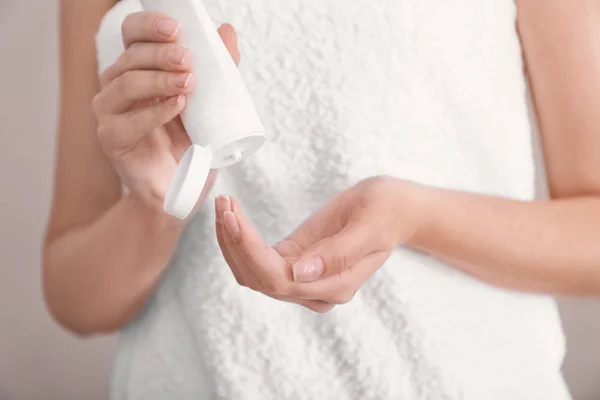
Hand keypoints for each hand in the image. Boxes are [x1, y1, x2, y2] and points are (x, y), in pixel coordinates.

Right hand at [93, 11, 239, 213]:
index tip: (177, 28)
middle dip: (162, 53)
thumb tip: (227, 31)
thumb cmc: (191, 143)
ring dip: (160, 80)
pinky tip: (177, 106)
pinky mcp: (111, 137)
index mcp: (138, 67)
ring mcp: (110, 110)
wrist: (181, 187)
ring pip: (128, 83)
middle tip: (189, 59)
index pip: (133, 34)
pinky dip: (155, 111)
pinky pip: (129, 120)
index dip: (150, 25)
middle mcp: (117, 83)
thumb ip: (218, 69)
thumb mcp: (210, 103)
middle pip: (132, 56)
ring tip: (188, 83)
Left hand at [215, 176, 423, 311]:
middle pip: (259, 278)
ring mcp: (303, 278)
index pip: (279, 279)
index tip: (234, 218)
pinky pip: (258, 260)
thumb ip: (339, 253)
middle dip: (235, 243)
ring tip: (223, 205)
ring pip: (252, 272)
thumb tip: (301, 274)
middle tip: (223, 204)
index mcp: (335, 284)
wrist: (394, 209)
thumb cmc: (386, 212)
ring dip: (231, 242)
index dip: (250, 251)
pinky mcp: (294, 261)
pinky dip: (240, 239)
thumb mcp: (369, 226)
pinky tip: (231, 216)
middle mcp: (315, 289)